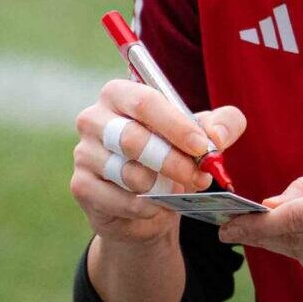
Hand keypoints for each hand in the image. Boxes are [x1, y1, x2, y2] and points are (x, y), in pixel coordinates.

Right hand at [69, 80, 245, 245]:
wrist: (146, 204)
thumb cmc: (172, 157)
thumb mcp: (201, 137)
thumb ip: (222, 125)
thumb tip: (218, 136)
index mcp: (120, 94)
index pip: (144, 102)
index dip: (176, 126)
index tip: (202, 147)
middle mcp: (93, 118)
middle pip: (133, 139)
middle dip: (173, 162)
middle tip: (199, 177)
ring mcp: (83, 153)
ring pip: (128, 173)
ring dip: (162, 187)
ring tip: (178, 190)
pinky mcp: (81, 186)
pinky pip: (120, 200)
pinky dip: (147, 207)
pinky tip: (157, 206)